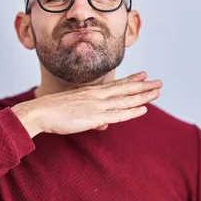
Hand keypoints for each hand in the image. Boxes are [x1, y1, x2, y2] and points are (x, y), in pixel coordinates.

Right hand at [11, 72, 161, 136]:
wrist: (41, 112)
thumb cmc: (53, 112)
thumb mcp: (75, 111)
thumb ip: (92, 118)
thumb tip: (104, 125)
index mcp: (91, 92)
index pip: (116, 84)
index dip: (131, 80)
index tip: (143, 75)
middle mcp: (97, 95)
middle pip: (125, 89)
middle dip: (143, 86)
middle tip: (158, 82)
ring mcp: (97, 105)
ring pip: (125, 100)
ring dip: (142, 96)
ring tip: (157, 92)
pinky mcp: (95, 116)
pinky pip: (118, 114)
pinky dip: (132, 112)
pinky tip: (143, 109)